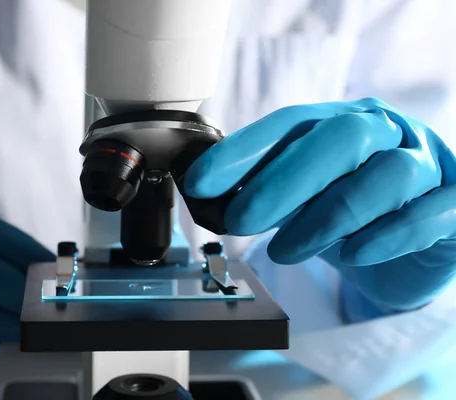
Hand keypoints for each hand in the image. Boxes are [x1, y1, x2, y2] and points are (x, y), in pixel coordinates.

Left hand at [184, 98, 455, 311]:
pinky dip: (390, 233)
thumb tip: (214, 200)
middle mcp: (386, 133)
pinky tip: (356, 254)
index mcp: (342, 123)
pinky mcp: (455, 202)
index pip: (290, 124)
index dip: (243, 151)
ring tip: (284, 251)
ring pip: (385, 175)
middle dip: (283, 181)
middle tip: (241, 219)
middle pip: (340, 139)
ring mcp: (427, 163)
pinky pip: (433, 211)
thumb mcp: (304, 199)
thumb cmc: (350, 215)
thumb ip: (269, 191)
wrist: (410, 246)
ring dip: (328, 217)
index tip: (201, 181)